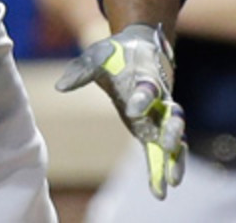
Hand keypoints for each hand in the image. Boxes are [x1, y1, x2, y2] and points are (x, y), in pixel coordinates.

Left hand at [55, 23, 185, 199]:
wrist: (139, 48)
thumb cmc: (115, 54)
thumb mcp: (97, 57)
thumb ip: (81, 72)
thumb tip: (60, 87)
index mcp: (146, 76)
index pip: (148, 88)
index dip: (142, 99)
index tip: (133, 111)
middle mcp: (160, 97)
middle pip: (173, 115)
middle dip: (171, 131)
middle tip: (167, 146)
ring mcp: (159, 115)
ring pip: (175, 137)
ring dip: (175, 157)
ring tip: (172, 180)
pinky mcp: (153, 128)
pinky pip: (163, 149)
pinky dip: (163, 167)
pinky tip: (161, 188)